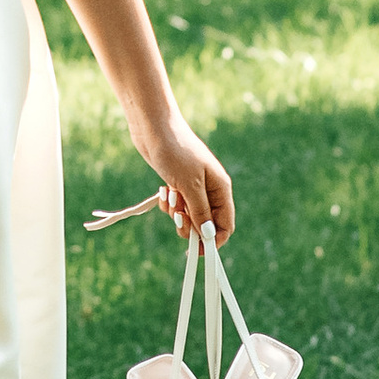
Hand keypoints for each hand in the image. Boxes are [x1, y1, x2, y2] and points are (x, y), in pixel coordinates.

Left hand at [132, 111, 232, 244]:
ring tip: (169, 196)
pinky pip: (176, 206)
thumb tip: (210, 237)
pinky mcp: (177, 184)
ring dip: (176, 214)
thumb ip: (201, 212)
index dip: (214, 240)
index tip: (197, 251)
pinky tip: (163, 192)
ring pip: (189, 216)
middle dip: (190, 225)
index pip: (226, 224)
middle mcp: (210, 189)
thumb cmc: (175, 151)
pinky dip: (168, 204)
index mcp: (221, 188)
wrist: (153, 127)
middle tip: (177, 217)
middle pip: (206, 224)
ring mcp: (193, 187)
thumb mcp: (189, 185)